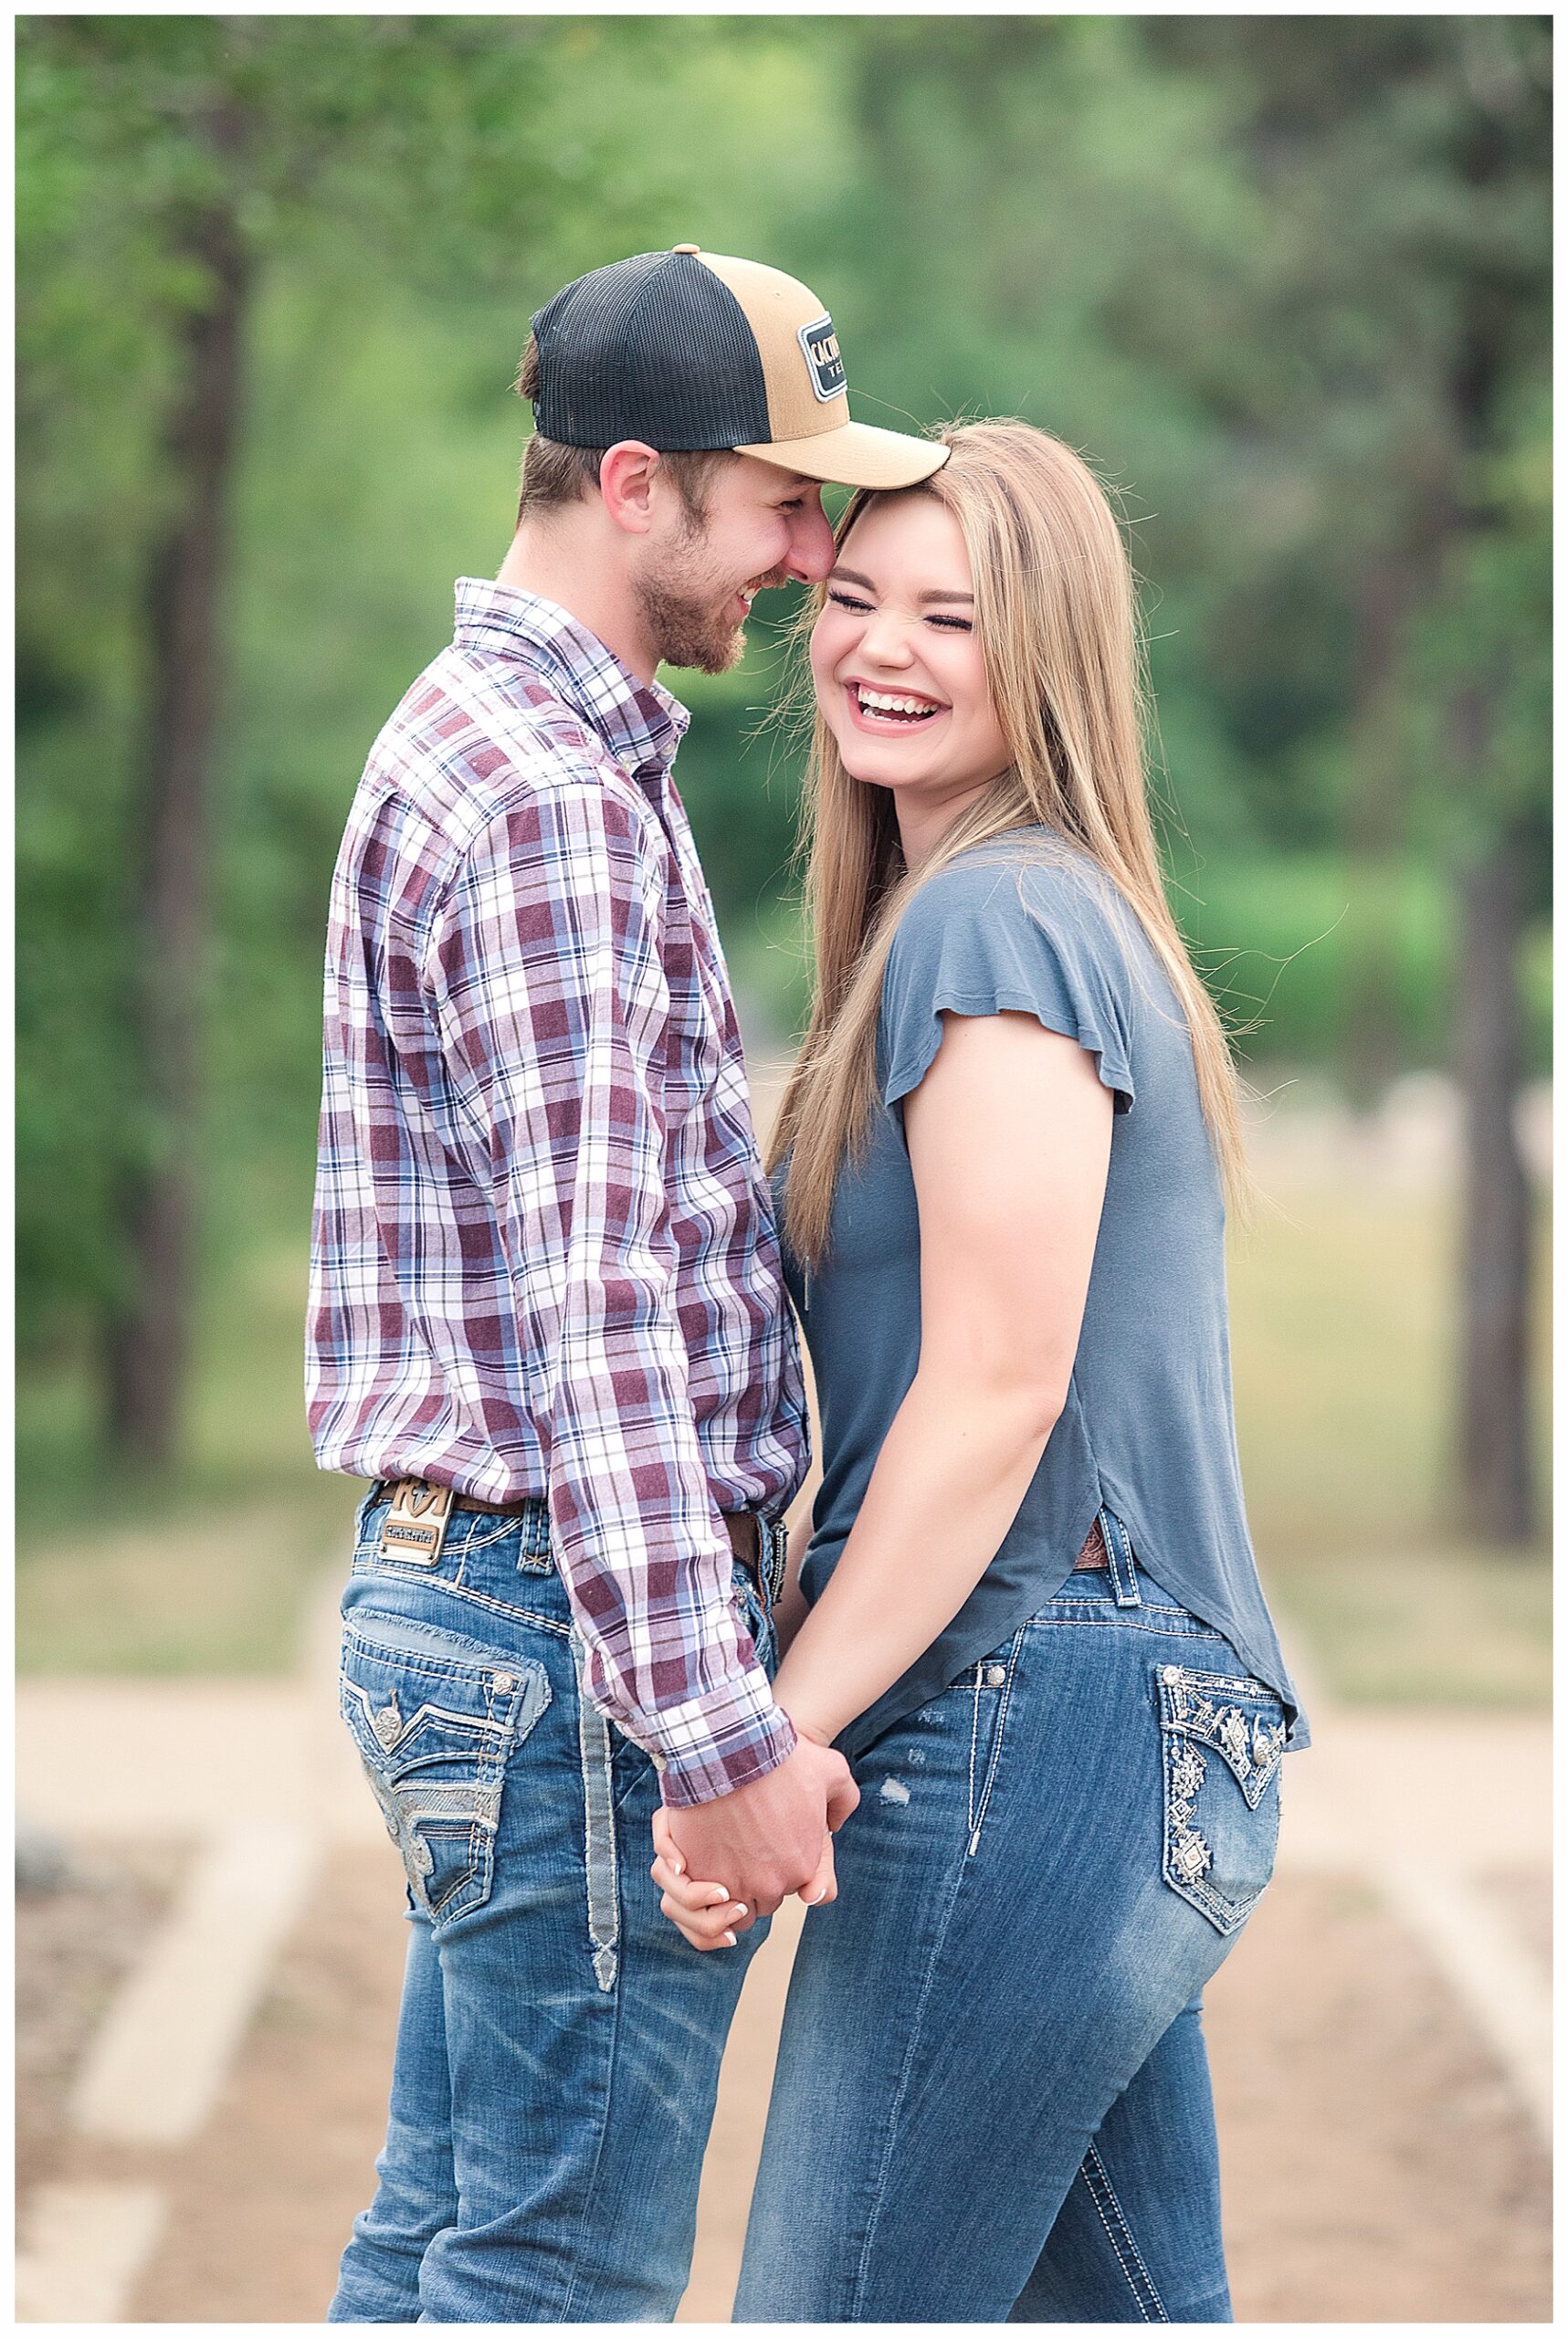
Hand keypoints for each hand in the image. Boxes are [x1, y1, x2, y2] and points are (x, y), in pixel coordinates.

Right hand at [655, 1733, 857, 1936]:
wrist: (731, 1751)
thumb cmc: (780, 1759)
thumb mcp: (831, 1771)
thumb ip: (844, 1799)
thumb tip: (834, 1823)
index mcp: (803, 1867)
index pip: (791, 1888)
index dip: (776, 1869)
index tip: (765, 1847)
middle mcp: (771, 1884)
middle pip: (761, 1902)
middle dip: (752, 1883)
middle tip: (740, 1851)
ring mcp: (734, 1884)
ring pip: (728, 1909)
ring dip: (723, 1893)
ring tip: (717, 1861)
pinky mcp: (698, 1878)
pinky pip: (696, 1900)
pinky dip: (695, 1888)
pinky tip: (694, 1862)